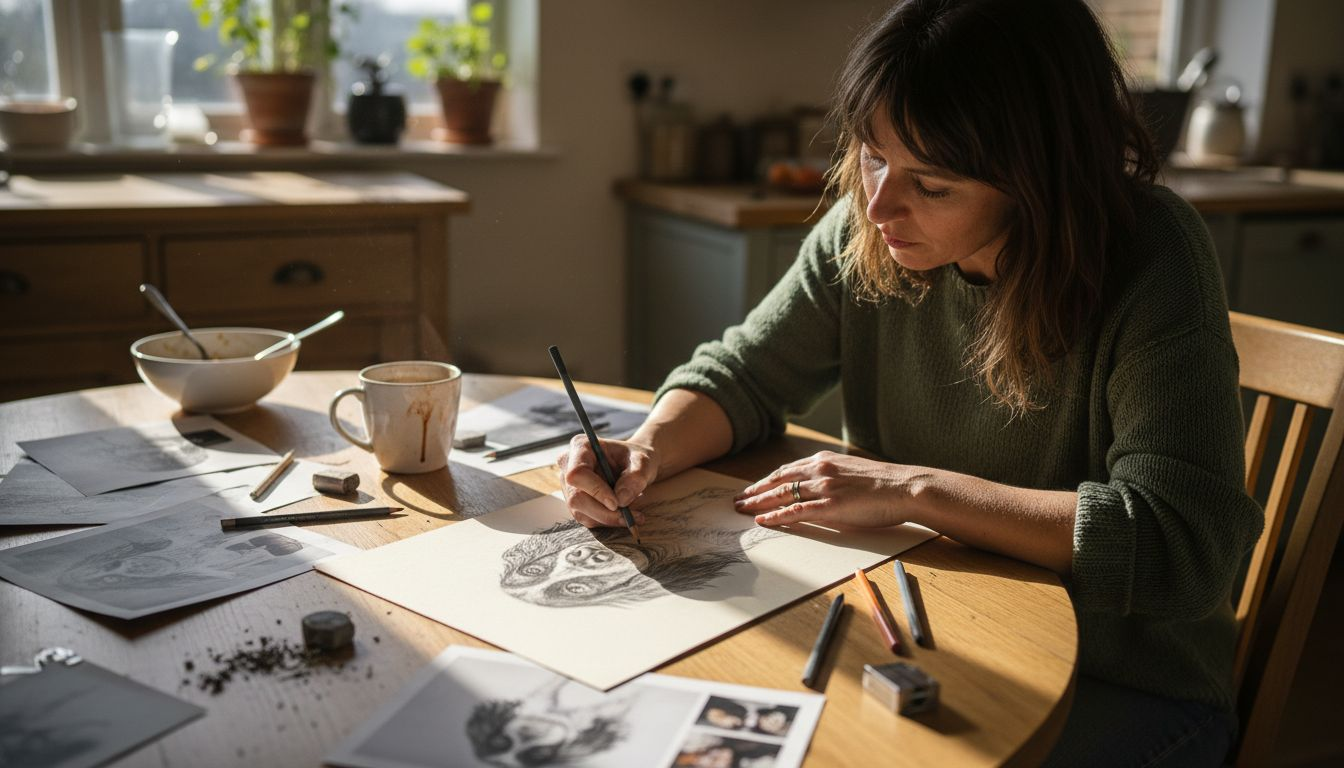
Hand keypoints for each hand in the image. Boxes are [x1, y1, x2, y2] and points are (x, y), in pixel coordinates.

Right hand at [557, 435, 658, 528]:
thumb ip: (635, 477)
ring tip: (632, 515)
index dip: (595, 490)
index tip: (616, 503)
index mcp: (581, 447)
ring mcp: (569, 485)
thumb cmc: (636, 458)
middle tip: (629, 517)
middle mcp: (568, 465)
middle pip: (576, 497)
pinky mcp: (575, 502)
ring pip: (580, 512)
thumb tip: (620, 500)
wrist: (634, 465)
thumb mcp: (643, 462)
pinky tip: (624, 516)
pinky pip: (586, 518)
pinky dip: (607, 521)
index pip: (577, 473)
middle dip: (603, 512)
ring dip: (608, 519)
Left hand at [733, 450, 923, 527]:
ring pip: (781, 495)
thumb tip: (818, 488)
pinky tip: (762, 520)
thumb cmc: (885, 484)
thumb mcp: (852, 473)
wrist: (905, 487)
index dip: (766, 480)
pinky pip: (795, 511)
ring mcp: (824, 486)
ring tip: (742, 510)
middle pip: (777, 480)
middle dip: (755, 491)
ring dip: (758, 503)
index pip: (786, 470)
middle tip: (737, 500)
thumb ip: (832, 477)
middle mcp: (819, 469)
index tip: (753, 488)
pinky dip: (776, 516)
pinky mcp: (830, 505)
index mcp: (824, 460)